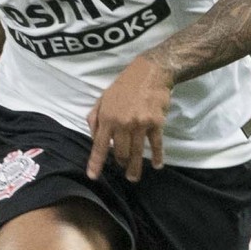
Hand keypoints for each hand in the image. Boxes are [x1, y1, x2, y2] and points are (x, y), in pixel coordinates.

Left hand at [86, 56, 171, 180]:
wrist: (150, 72)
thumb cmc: (124, 85)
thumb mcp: (103, 98)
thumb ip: (95, 118)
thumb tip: (93, 138)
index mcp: (107, 117)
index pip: (99, 145)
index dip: (96, 162)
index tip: (92, 176)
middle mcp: (122, 123)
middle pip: (120, 152)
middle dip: (120, 163)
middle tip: (122, 168)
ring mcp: (140, 123)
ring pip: (136, 152)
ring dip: (135, 167)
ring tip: (133, 177)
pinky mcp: (156, 122)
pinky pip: (156, 144)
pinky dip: (157, 156)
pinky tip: (157, 165)